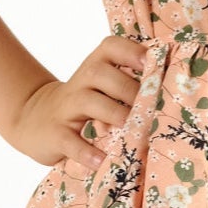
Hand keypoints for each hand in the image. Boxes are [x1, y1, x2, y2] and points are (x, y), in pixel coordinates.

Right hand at [10, 35, 147, 169]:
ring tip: (132, 128)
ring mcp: (66, 108)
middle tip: (151, 107)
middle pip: (101, 73)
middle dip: (128, 88)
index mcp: (95, 67)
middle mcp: (80, 82)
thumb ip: (129, 83)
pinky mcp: (56, 134)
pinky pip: (70, 141)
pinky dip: (86, 151)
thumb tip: (172, 92)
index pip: (110, 46)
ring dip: (114, 113)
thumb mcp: (102, 87)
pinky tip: (101, 160)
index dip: (131, 51)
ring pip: (88, 101)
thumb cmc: (84, 103)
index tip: (151, 64)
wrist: (34, 120)